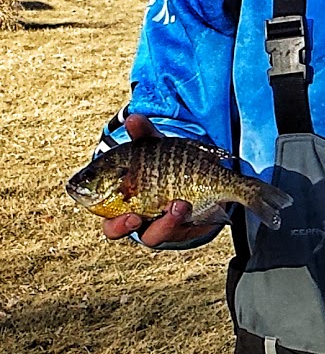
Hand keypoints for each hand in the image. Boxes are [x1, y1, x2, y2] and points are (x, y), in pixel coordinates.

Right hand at [101, 114, 226, 245]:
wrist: (202, 181)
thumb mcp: (157, 149)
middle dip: (121, 225)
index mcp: (115, 197)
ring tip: (180, 204)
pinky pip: (179, 230)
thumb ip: (145, 136)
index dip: (94, 204)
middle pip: (115, 229)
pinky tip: (191, 205)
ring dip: (165, 222)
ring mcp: (157, 226)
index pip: (96, 205)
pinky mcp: (181, 229)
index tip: (97, 191)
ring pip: (153, 235)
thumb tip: (133, 118)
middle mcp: (132, 216)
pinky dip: (184, 219)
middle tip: (134, 218)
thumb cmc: (167, 165)